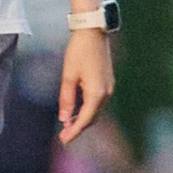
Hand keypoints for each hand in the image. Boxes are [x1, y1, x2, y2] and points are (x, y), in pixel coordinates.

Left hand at [55, 28, 113, 145]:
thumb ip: (67, 99)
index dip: (73, 132)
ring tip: (67, 125)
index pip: (85, 120)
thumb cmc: (79, 51)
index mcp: (96, 93)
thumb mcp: (68, 76)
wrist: (93, 32)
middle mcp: (106, 93)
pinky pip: (98, 102)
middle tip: (63, 136)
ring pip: (96, 111)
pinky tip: (76, 110)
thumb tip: (64, 119)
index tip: (63, 140)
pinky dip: (87, 109)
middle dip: (78, 128)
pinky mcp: (108, 82)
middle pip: (92, 118)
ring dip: (83, 119)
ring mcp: (109, 88)